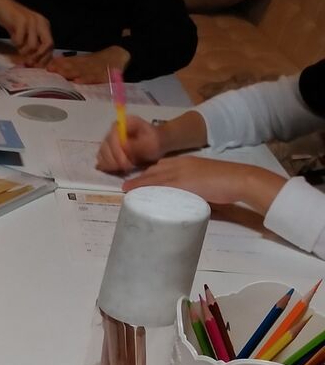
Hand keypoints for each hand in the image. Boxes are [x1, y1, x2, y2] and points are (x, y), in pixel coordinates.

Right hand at [0, 0, 52, 64]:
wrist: (2, 7)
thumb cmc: (14, 24)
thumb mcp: (26, 36)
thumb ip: (33, 47)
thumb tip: (36, 64)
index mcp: (45, 25)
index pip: (51, 45)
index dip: (45, 58)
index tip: (36, 65)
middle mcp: (41, 22)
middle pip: (48, 44)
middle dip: (38, 57)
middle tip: (28, 62)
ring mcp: (32, 20)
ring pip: (33, 46)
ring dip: (23, 51)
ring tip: (18, 47)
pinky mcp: (21, 20)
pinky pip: (20, 41)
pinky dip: (15, 43)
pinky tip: (12, 37)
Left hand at [46, 46, 128, 84]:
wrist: (119, 54)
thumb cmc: (100, 61)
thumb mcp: (86, 60)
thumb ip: (72, 63)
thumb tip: (56, 63)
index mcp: (82, 62)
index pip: (69, 62)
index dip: (58, 64)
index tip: (48, 67)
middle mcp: (86, 65)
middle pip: (72, 66)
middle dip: (61, 68)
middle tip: (50, 70)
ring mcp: (94, 70)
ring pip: (80, 71)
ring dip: (70, 73)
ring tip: (60, 74)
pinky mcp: (103, 76)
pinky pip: (94, 78)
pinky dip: (86, 79)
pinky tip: (78, 81)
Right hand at [96, 115, 164, 173]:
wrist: (155, 144)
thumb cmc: (154, 141)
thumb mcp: (150, 142)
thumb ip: (137, 145)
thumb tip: (124, 148)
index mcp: (123, 124)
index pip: (112, 136)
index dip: (116, 151)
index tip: (125, 163)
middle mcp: (112, 131)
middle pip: (104, 147)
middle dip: (114, 160)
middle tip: (127, 167)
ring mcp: (108, 142)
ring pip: (102, 155)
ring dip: (112, 165)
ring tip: (125, 167)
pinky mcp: (107, 152)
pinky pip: (101, 160)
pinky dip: (108, 167)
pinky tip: (118, 169)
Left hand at [125, 155, 286, 214]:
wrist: (238, 179)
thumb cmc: (225, 184)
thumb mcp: (204, 182)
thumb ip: (192, 189)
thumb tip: (184, 203)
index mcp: (186, 162)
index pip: (161, 166)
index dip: (148, 174)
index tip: (137, 181)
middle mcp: (181, 164)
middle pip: (154, 170)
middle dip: (139, 178)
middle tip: (126, 187)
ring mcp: (181, 172)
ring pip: (154, 177)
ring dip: (139, 184)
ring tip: (127, 192)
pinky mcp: (183, 182)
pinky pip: (161, 185)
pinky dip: (148, 189)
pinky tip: (139, 195)